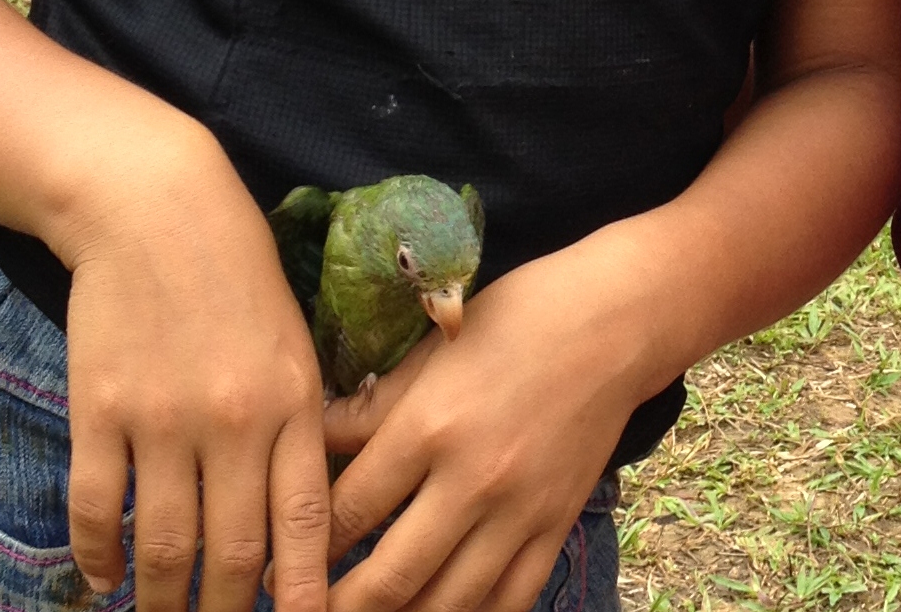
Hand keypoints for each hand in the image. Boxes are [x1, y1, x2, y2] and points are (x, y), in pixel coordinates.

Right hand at [59, 146, 332, 611]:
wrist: (157, 207)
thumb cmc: (239, 277)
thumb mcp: (295, 343)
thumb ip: (301, 427)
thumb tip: (300, 527)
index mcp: (295, 401)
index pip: (305, 526)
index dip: (306, 597)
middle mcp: (234, 420)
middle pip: (233, 558)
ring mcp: (163, 419)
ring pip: (164, 550)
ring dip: (163, 603)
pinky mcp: (99, 412)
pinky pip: (97, 512)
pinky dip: (99, 560)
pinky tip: (104, 582)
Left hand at [320, 238, 653, 611]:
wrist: (618, 319)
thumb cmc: (520, 316)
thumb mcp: (435, 346)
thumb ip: (374, 405)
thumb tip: (312, 441)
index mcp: (429, 427)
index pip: (347, 512)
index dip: (305, 547)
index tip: (282, 564)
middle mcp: (470, 481)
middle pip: (385, 579)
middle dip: (336, 609)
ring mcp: (518, 513)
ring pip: (443, 606)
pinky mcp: (554, 527)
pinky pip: (507, 602)